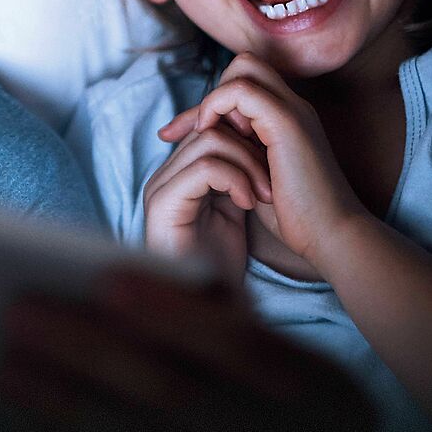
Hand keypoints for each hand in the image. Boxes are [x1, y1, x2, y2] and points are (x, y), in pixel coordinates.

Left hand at [0, 269, 375, 431]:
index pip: (246, 353)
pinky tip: (28, 413)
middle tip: (20, 309)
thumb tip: (134, 281)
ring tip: (8, 364)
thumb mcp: (282, 358)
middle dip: (91, 352)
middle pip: (175, 399)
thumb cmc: (279, 402)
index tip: (106, 277)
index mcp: (327, 402)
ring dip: (62, 404)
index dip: (175, 314)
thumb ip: (222, 319)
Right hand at [141, 116, 270, 279]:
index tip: (271, 159)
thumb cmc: (222, 261)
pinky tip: (248, 203)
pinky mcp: (162, 204)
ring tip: (263, 195)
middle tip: (272, 181)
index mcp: (178, 172)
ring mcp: (159, 187)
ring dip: (249, 163)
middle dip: (250, 146)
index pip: (209, 124)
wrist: (210, 306)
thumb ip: (235, 172)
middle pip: (211, 126)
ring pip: (210, 140)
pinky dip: (236, 179)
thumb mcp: (233, 205)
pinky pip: (205, 168)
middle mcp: (164, 174)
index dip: (244, 133)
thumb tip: (257, 138)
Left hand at [158, 53, 366, 264]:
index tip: (178, 132)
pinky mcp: (286, 122)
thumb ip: (240, 154)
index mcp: (289, 117)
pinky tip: (208, 134)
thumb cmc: (297, 216)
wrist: (332, 235)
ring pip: (244, 67)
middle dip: (212, 92)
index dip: (211, 102)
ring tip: (204, 133)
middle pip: (245, 64)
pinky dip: (216, 105)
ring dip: (216, 97)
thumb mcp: (257, 176)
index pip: (245, 83)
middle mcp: (294, 105)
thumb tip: (206, 146)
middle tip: (190, 129)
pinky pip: (240, 90)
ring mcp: (293, 110)